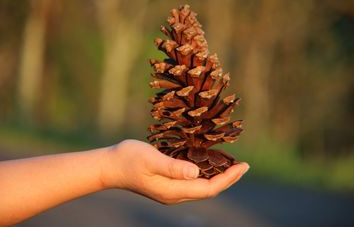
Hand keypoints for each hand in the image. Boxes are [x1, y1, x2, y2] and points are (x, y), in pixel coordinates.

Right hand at [102, 139, 248, 204]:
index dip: (228, 179)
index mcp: (172, 190)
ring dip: (218, 177)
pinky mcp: (166, 185)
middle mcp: (174, 194)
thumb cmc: (128, 159)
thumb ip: (173, 167)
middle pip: (208, 190)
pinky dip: (205, 173)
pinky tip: (209, 163)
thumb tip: (196, 172)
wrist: (109, 166)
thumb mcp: (150, 159)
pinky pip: (192, 182)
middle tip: (243, 165)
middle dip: (228, 178)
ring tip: (231, 165)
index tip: (243, 166)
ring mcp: (170, 191)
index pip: (208, 188)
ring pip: (201, 187)